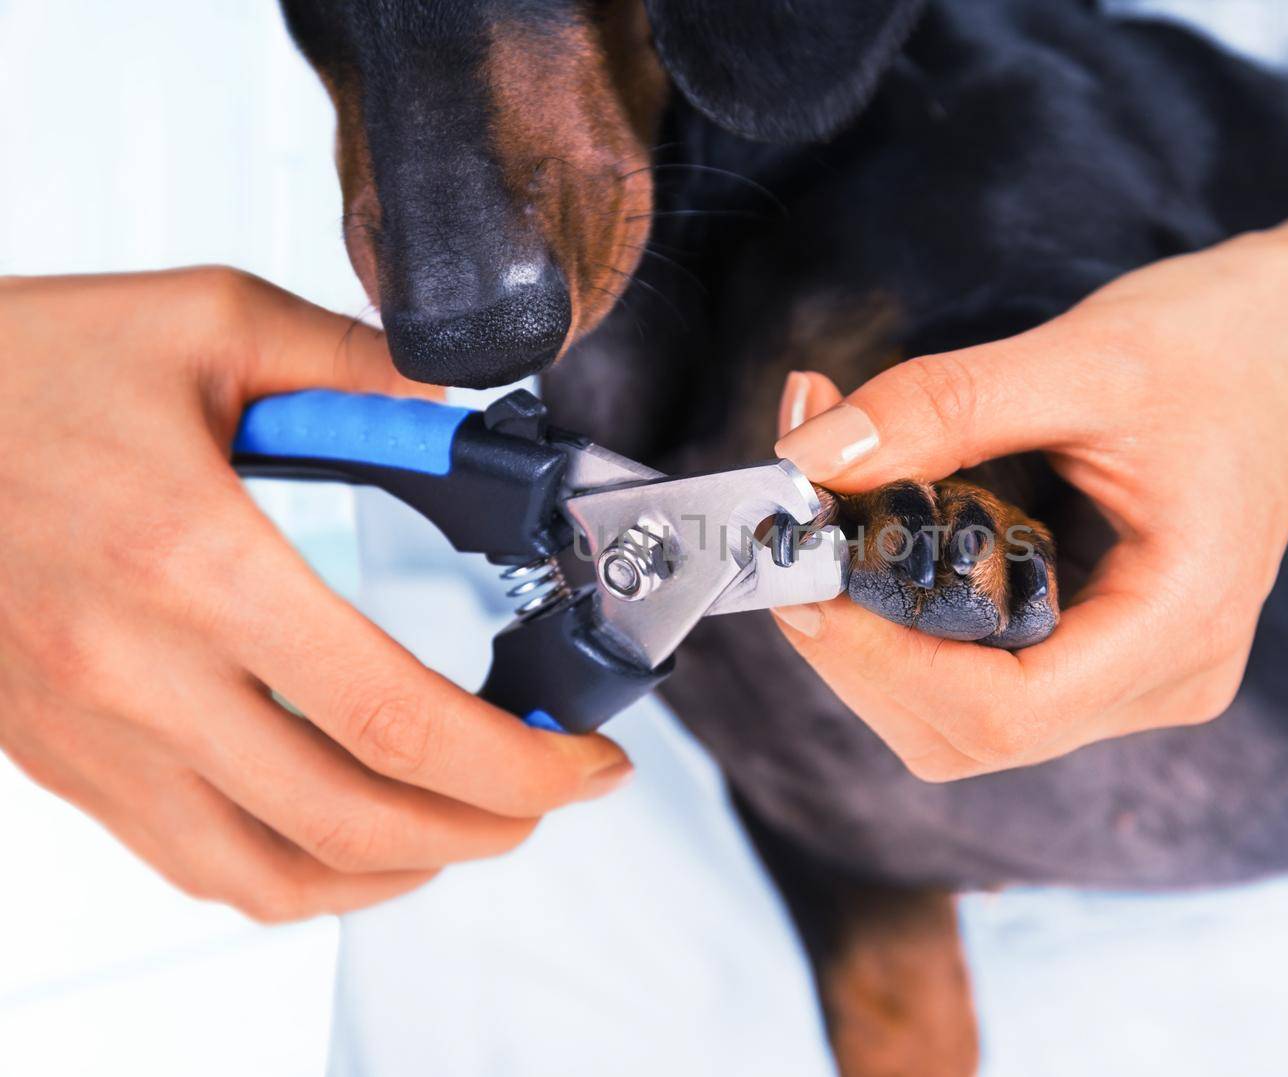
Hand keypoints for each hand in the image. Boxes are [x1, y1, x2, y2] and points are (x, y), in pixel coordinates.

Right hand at [0, 269, 629, 920]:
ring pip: (272, 875)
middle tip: (552, 791)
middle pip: (353, 819)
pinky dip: (299, 875)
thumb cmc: (22, 365)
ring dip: (400, 868)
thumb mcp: (210, 320)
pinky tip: (353, 833)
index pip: (394, 715)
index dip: (517, 763)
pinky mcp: (61, 758)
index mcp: (196, 561)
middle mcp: (139, 673)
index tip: (587, 759)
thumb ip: (357, 364)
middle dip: (488, 825)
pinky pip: (195, 863)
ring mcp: (93, 735)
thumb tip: (461, 409)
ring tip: (472, 822)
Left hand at [769, 236, 1287, 780]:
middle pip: (966, 731)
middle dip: (862, 650)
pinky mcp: (1103, 648)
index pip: (1004, 713)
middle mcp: (1162, 679)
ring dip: (876, 633)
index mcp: (1181, 626)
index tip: (804, 581)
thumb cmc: (1229, 342)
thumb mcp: (1085, 356)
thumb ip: (944, 406)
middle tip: (801, 538)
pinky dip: (912, 616)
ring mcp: (1134, 675)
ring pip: (962, 713)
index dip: (881, 665)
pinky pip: (982, 670)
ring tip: (839, 517)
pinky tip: (888, 535)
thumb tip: (810, 456)